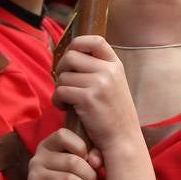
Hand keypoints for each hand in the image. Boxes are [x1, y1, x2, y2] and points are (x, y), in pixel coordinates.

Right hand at [28, 128, 101, 179]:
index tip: (89, 162)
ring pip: (69, 179)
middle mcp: (37, 158)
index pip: (63, 135)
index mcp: (47, 146)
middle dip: (90, 176)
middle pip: (72, 161)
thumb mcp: (80, 167)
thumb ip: (92, 156)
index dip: (81, 147)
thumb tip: (96, 162)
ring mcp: (34, 176)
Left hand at [52, 35, 140, 156]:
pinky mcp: (88, 98)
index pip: (95, 40)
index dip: (78, 43)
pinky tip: (65, 108)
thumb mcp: (114, 85)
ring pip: (63, 76)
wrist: (123, 139)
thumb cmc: (114, 115)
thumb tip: (71, 56)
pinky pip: (61, 91)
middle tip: (64, 83)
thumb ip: (99, 70)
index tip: (71, 55)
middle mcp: (108, 71)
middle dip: (61, 70)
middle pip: (71, 57)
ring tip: (67, 100)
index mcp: (115, 65)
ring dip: (59, 89)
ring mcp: (99, 84)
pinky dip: (58, 100)